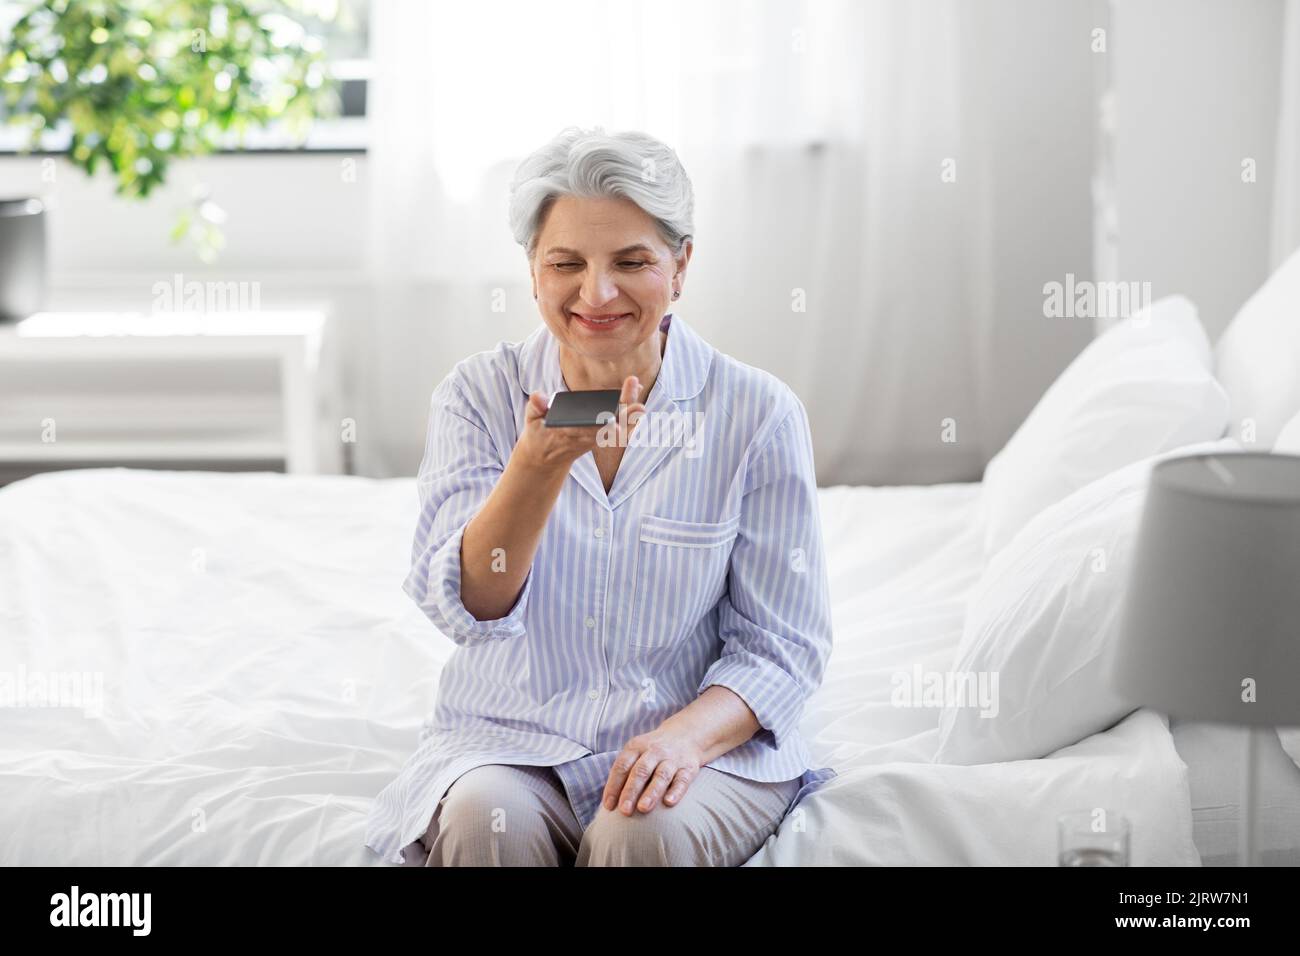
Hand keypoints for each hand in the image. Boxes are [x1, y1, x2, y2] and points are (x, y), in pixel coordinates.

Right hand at [512, 375, 645, 475]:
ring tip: (636, 386)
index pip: (585, 430)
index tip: (611, 421)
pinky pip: (620, 426)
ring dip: (630, 412)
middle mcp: (585, 438)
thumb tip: (538, 396)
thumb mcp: (531, 422)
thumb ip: (535, 407)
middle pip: (609, 429)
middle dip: (624, 418)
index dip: (599, 426)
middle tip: (639, 405)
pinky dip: (629, 413)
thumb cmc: (538, 435)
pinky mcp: (600, 436)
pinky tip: (636, 393)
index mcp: (567, 434)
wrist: (545, 457)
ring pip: (618, 427)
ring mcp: (595, 438)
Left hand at [601, 724, 704, 815]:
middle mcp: (654, 751)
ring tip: (643, 808)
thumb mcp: (636, 752)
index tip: (608, 806)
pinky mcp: (688, 767)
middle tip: (624, 811)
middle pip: (640, 771)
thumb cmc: (652, 751)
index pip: (622, 766)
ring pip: (661, 776)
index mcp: (636, 747)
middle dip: (631, 791)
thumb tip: (609, 801)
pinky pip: (682, 780)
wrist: (685, 734)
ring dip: (652, 792)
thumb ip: (624, 772)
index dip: (614, 785)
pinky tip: (669, 802)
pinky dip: (676, 791)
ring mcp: (672, 759)